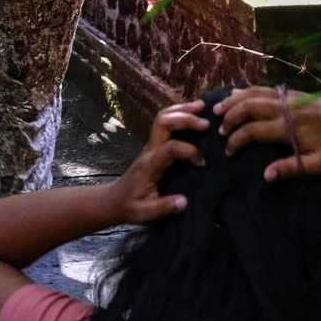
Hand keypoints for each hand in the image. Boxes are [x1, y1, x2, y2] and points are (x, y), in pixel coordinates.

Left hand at [102, 101, 207, 224]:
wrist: (114, 200)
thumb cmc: (130, 206)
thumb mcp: (144, 213)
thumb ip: (163, 207)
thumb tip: (184, 201)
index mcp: (150, 164)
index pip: (170, 148)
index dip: (189, 151)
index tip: (202, 164)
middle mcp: (150, 149)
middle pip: (164, 122)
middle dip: (185, 118)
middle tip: (206, 123)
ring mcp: (151, 145)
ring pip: (163, 117)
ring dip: (182, 110)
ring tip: (202, 107)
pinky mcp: (154, 145)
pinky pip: (165, 123)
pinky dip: (179, 114)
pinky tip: (193, 114)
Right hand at [215, 87, 320, 182]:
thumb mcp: (316, 164)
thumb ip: (290, 168)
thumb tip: (265, 176)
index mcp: (288, 128)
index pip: (253, 130)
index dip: (237, 139)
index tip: (228, 150)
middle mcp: (284, 108)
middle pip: (249, 106)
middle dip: (230, 116)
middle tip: (218, 129)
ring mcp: (287, 97)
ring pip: (253, 93)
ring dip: (234, 100)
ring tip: (218, 109)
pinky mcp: (291, 92)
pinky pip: (263, 88)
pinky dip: (247, 91)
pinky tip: (237, 95)